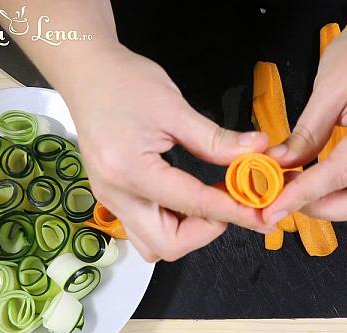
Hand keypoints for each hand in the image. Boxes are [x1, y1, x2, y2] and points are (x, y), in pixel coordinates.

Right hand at [61, 45, 271, 261]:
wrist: (87, 73)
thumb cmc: (126, 82)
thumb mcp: (175, 108)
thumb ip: (216, 139)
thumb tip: (258, 150)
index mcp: (130, 171)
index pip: (191, 203)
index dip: (231, 210)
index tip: (260, 212)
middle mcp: (116, 196)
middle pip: (167, 245)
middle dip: (205, 232)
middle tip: (229, 204)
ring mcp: (111, 200)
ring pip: (153, 245)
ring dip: (188, 233)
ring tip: (210, 201)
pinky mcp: (113, 198)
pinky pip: (145, 229)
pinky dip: (173, 224)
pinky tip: (189, 199)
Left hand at [263, 17, 346, 223]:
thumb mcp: (324, 93)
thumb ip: (303, 136)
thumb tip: (276, 167)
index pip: (342, 172)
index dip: (305, 193)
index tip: (274, 206)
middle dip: (323, 209)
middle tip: (286, 201)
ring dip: (330, 204)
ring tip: (297, 191)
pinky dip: (340, 193)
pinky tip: (315, 184)